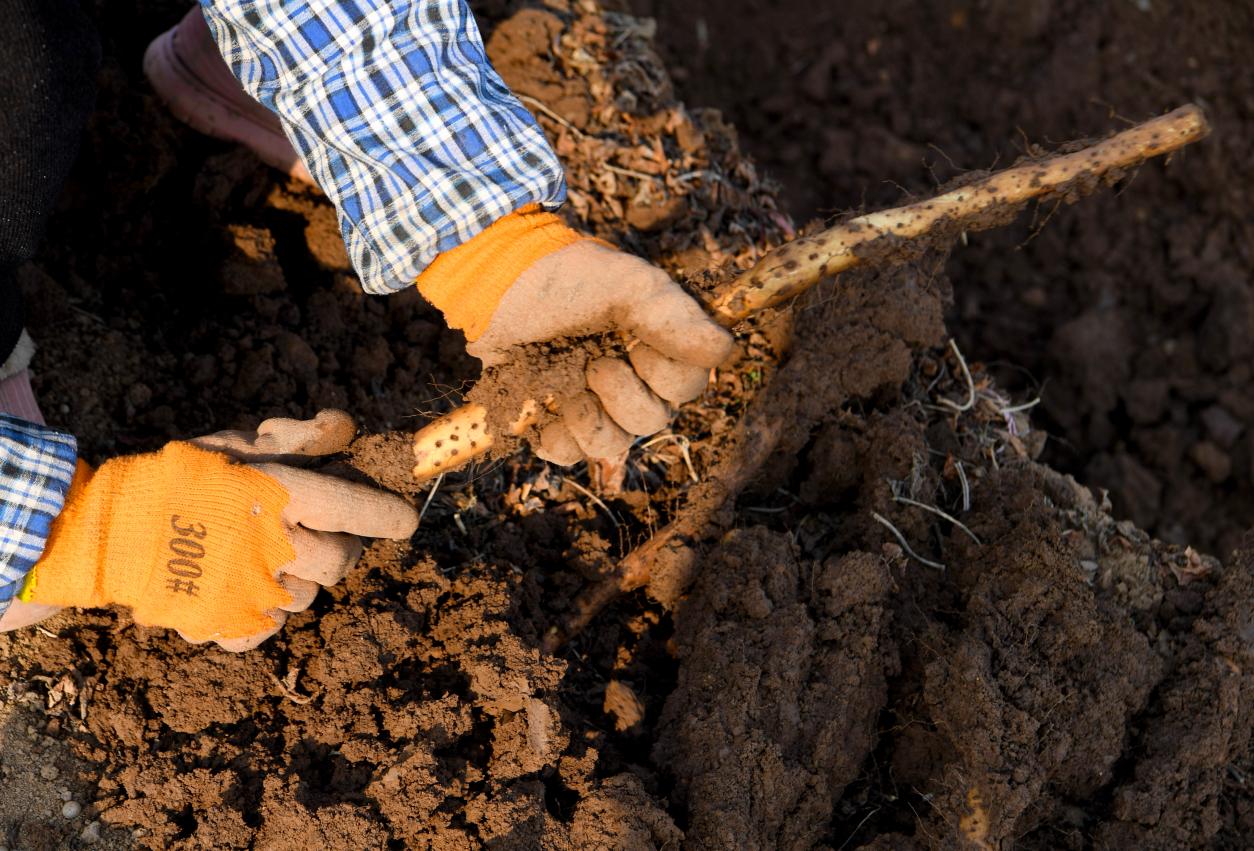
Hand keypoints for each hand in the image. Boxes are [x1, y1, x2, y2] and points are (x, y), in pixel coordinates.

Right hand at [20, 411, 416, 650]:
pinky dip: (264, 614)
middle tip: (326, 534)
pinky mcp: (224, 624)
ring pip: (308, 598)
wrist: (103, 527)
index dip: (388, 516)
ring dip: (302, 579)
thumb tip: (346, 427)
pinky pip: (267, 631)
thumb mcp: (239, 441)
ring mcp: (249, 591)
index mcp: (279, 495)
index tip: (406, 521)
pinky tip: (248, 588)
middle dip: (343, 548)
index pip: (355, 509)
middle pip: (340, 562)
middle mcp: (272, 546)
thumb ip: (298, 435)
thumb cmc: (179, 476)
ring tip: (274, 557)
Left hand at [466, 241, 733, 463]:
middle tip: (595, 361)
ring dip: (590, 419)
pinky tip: (546, 411)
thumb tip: (726, 350)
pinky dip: (557, 438)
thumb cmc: (563, 276)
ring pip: (613, 443)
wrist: (495, 284)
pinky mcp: (553, 418)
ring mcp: (592, 400)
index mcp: (656, 344)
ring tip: (568, 386)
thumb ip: (674, 318)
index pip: (687, 386)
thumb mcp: (625, 284)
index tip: (636, 344)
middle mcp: (631, 377)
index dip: (665, 376)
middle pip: (653, 420)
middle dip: (623, 396)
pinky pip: (569, 454)